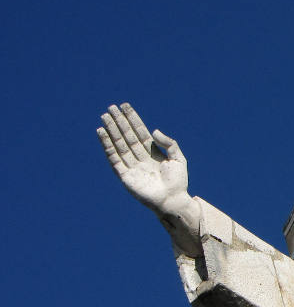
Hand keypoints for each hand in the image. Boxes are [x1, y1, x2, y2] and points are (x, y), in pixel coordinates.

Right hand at [98, 103, 200, 254]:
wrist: (173, 200)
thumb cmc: (178, 182)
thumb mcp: (179, 159)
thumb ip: (169, 143)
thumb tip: (153, 131)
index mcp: (153, 153)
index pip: (140, 132)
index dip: (132, 119)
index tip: (125, 106)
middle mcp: (140, 157)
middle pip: (127, 135)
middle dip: (119, 121)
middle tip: (111, 107)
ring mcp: (131, 165)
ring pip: (119, 143)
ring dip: (111, 130)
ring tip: (105, 116)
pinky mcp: (124, 175)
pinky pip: (113, 157)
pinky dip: (107, 145)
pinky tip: (102, 133)